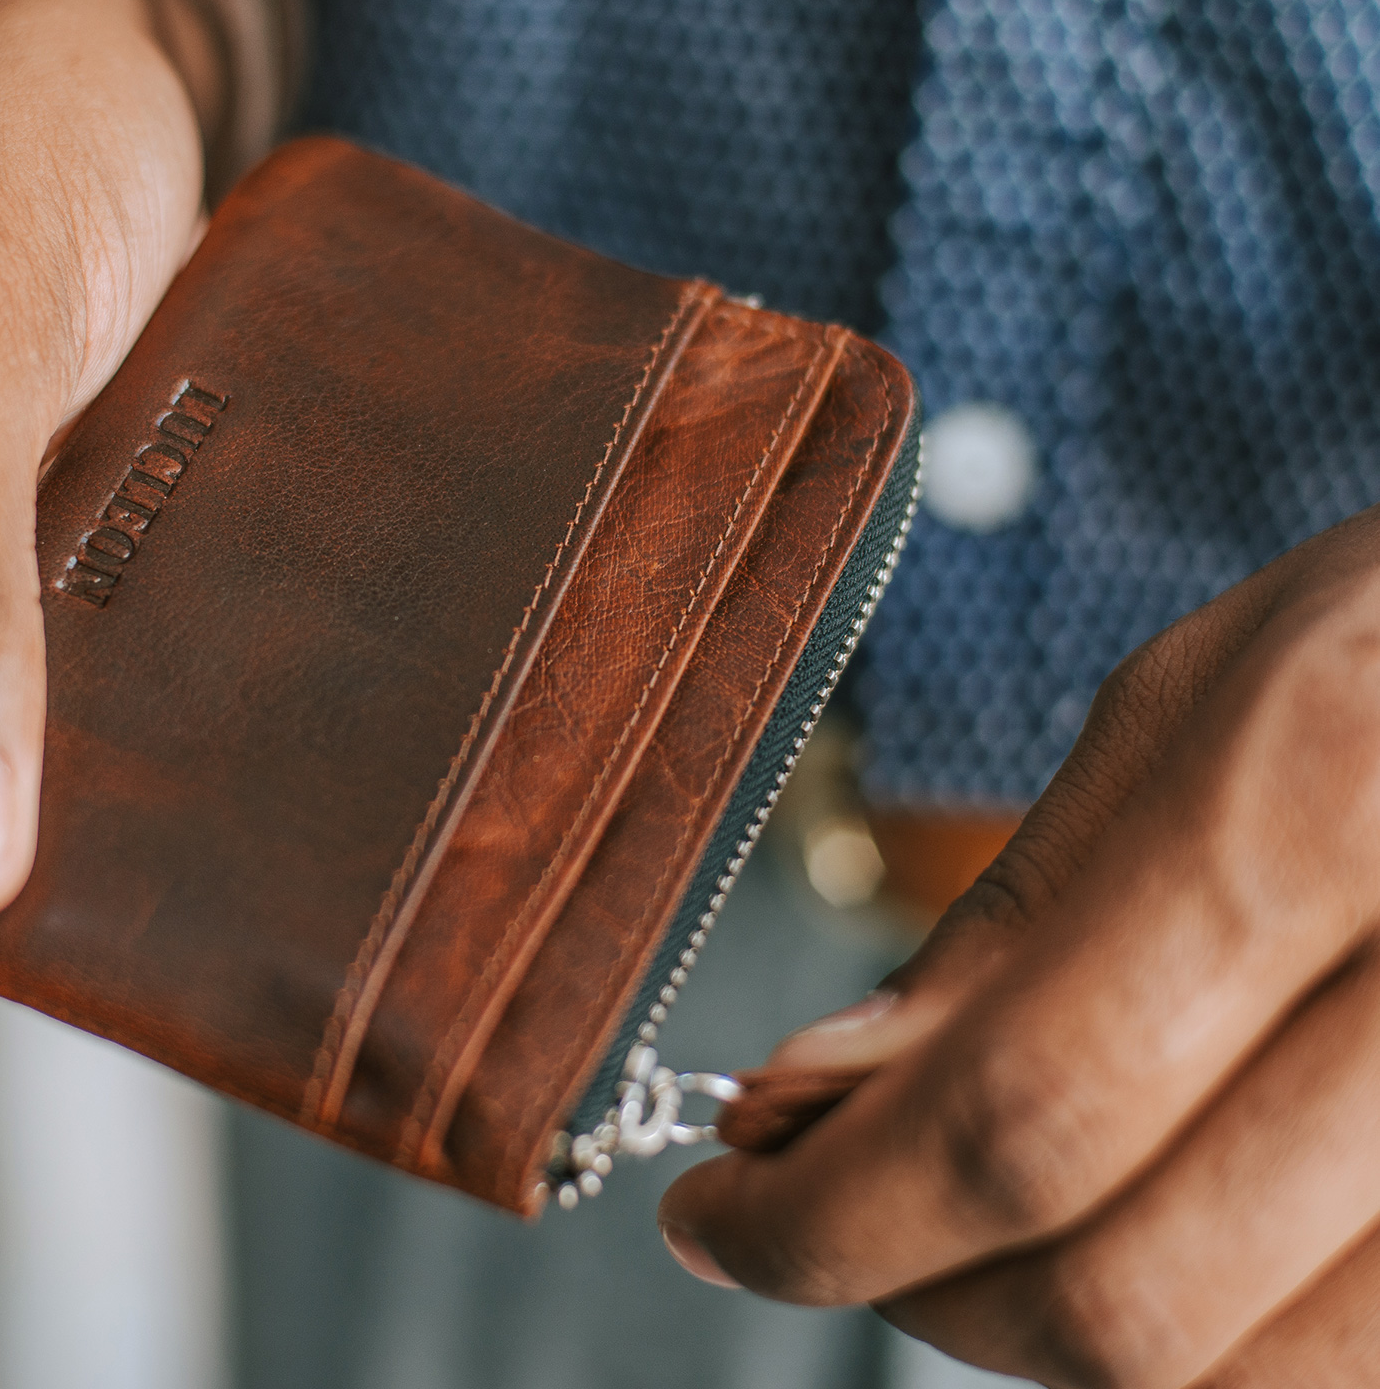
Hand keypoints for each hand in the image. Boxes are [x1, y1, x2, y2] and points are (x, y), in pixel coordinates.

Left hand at [661, 506, 1379, 1385]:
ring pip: (1234, 1374)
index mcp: (1326, 809)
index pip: (1023, 1109)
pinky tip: (1096, 1232)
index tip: (710, 1210)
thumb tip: (812, 1097)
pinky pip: (1339, 1363)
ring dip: (1027, 1325)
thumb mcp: (1191, 705)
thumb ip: (1016, 918)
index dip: (822, 1206)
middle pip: (1126, 1295)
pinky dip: (1185, 1335)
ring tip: (934, 1216)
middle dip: (900, 1281)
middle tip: (793, 1211)